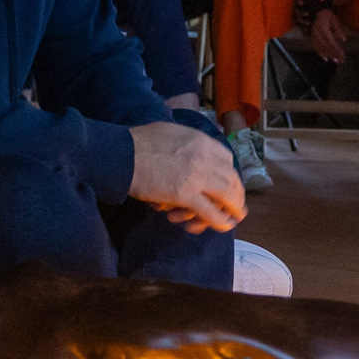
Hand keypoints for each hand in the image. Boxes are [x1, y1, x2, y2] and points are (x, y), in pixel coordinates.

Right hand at [129, 120, 246, 234]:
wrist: (122, 154)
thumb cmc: (138, 143)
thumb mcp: (171, 132)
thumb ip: (187, 141)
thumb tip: (191, 147)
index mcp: (200, 140)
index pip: (227, 159)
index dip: (230, 175)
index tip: (229, 184)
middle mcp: (204, 156)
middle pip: (231, 178)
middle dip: (236, 195)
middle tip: (237, 207)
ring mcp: (197, 175)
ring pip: (227, 196)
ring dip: (233, 210)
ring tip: (232, 219)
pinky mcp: (185, 194)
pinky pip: (211, 211)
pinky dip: (219, 221)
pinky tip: (222, 226)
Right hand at [307, 5, 350, 63]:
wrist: (312, 9)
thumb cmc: (325, 13)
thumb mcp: (334, 19)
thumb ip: (339, 30)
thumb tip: (344, 40)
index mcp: (324, 29)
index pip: (332, 43)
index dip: (338, 50)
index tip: (343, 56)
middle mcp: (317, 34)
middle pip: (327, 47)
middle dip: (335, 55)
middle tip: (341, 60)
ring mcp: (313, 36)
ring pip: (321, 49)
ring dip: (329, 55)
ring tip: (336, 61)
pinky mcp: (311, 37)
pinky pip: (315, 47)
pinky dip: (321, 54)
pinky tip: (326, 58)